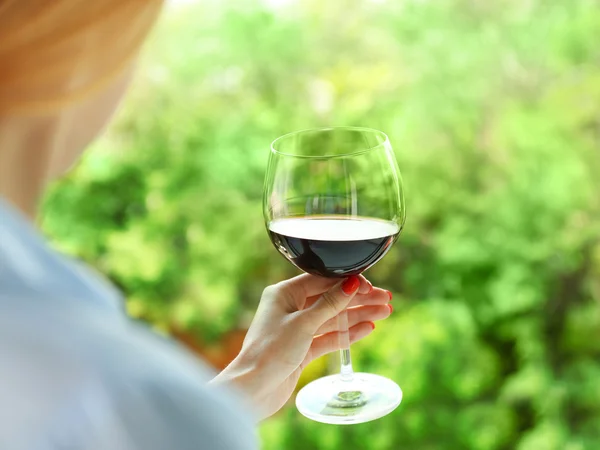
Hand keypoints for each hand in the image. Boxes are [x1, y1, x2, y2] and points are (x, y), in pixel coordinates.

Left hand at [211, 274, 392, 419]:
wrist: (253, 389)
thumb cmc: (270, 352)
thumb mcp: (304, 324)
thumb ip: (330, 304)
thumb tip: (352, 283)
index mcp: (283, 293)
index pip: (322, 280)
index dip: (347, 282)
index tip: (370, 286)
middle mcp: (290, 308)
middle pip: (331, 299)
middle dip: (358, 299)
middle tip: (385, 298)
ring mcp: (297, 328)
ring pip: (333, 318)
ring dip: (358, 315)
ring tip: (385, 312)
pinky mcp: (302, 348)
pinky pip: (329, 337)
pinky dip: (348, 334)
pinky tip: (368, 328)